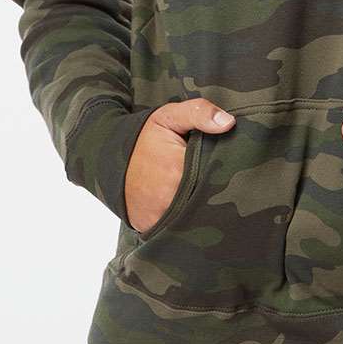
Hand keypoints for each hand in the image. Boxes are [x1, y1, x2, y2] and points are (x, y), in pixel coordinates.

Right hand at [125, 99, 234, 233]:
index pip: (218, 179)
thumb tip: (228, 123)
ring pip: (195, 218)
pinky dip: (185, 223)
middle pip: (208, 202)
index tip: (233, 170)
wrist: (108, 159)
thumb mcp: (169, 116)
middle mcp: (170, 198)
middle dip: (217, 194)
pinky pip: (177, 230)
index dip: (228, 176)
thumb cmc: (143, 138)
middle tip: (223, 185)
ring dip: (202, 210)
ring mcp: (160, 217)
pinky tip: (190, 210)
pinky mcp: (152, 228)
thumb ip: (198, 113)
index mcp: (179, 170)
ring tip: (208, 198)